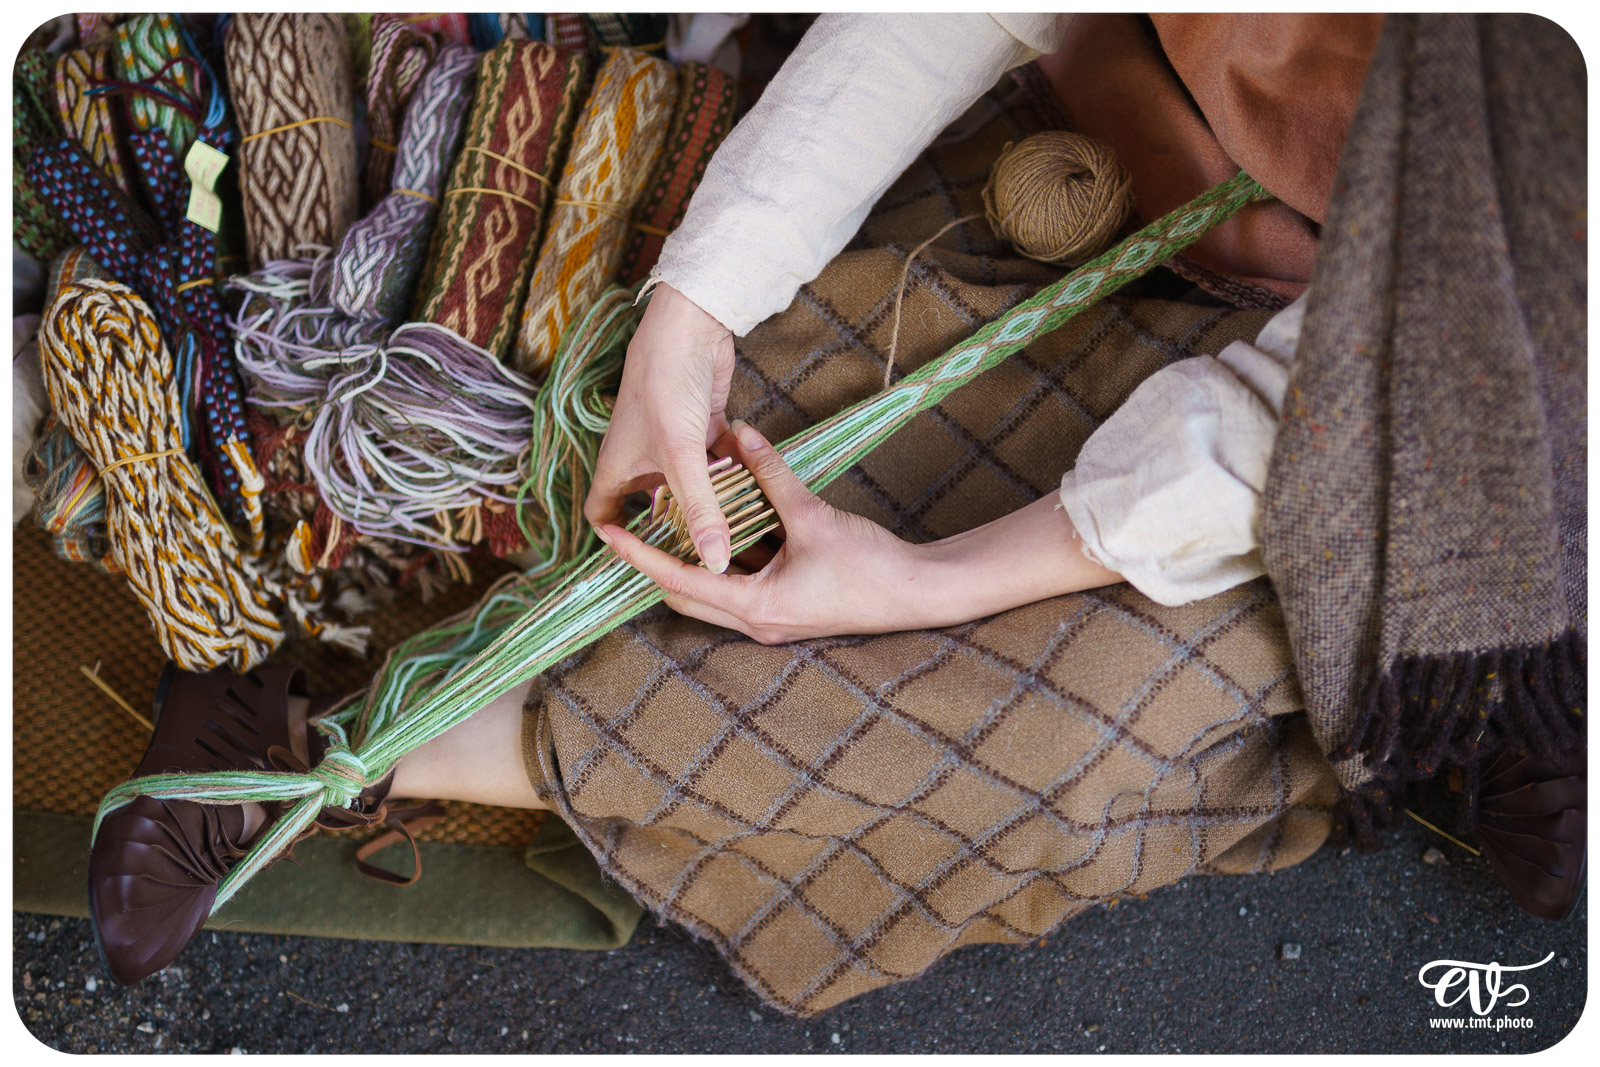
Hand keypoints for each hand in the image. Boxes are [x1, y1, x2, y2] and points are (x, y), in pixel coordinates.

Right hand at [585, 283, 737, 572]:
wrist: (687, 325)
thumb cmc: (665, 386)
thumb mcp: (682, 456)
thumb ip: (700, 511)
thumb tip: (714, 562)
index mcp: (618, 467)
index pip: (603, 516)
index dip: (616, 542)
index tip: (643, 565)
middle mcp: (641, 457)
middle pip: (652, 506)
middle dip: (674, 530)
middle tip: (704, 559)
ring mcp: (672, 442)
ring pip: (689, 484)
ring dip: (710, 502)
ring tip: (738, 532)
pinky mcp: (701, 427)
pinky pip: (714, 462)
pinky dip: (731, 473)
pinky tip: (757, 489)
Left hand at [597, 421, 933, 643]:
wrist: (918, 591)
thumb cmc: (868, 565)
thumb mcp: (812, 515)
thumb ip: (772, 474)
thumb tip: (741, 433)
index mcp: (753, 607)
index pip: (677, 581)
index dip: (640, 556)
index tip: (609, 537)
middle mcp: (755, 620)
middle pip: (686, 593)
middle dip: (662, 561)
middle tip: (643, 522)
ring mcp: (772, 617)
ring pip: (718, 586)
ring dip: (702, 555)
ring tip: (680, 513)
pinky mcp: (789, 604)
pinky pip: (746, 579)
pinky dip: (734, 553)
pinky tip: (731, 516)